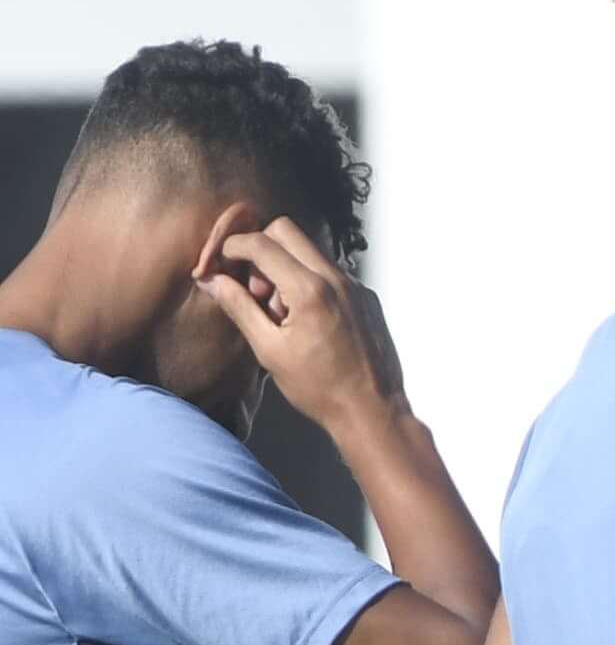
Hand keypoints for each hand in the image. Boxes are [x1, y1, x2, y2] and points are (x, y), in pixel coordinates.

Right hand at [195, 218, 404, 436]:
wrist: (373, 412)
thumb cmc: (320, 388)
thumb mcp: (269, 349)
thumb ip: (239, 307)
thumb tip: (211, 280)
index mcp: (310, 290)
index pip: (261, 242)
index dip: (232, 247)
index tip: (220, 264)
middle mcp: (338, 280)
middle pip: (287, 232)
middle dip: (260, 249)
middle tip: (254, 289)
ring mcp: (357, 287)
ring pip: (309, 251)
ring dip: (284, 267)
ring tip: (280, 312)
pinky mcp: (367, 299)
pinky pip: (330, 273)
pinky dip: (308, 281)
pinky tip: (304, 319)